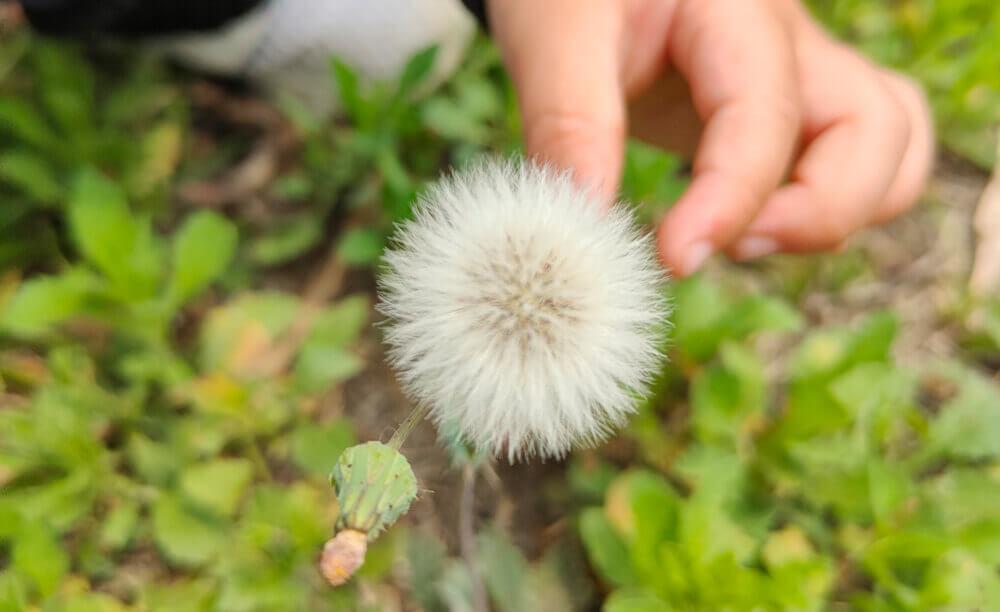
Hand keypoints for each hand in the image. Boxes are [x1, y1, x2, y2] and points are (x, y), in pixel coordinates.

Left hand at [488, 0, 933, 275]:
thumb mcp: (552, 36)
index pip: (767, 113)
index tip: (673, 259)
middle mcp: (787, 39)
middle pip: (877, 126)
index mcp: (733, 8)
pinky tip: (751, 229)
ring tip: (740, 242)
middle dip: (818, 211)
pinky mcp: (783, 111)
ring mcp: (796, 75)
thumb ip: (567, 123)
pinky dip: (829, 207)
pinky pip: (855, 158)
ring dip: (837, 213)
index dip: (731, 200)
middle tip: (725, 250)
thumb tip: (588, 230)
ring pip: (889, 145)